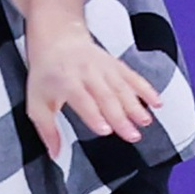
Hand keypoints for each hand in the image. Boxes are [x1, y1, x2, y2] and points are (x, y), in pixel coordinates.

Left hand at [22, 22, 161, 163]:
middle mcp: (86, 72)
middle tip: (132, 135)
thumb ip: (47, 130)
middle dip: (121, 116)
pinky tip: (157, 102)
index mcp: (65, 80)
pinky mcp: (115, 64)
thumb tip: (55, 154)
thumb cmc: (46, 74)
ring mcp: (103, 66)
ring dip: (136, 105)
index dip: (94, 115)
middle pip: (106, 96)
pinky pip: (133, 76)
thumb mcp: (37, 102)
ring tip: (145, 121)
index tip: (106, 131)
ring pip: (121, 86)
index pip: (82, 100)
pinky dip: (146, 89)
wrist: (57, 38)